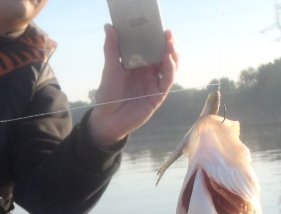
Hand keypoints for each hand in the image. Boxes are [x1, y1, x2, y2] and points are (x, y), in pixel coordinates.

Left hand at [87, 27, 178, 148]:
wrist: (108, 119)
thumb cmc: (108, 95)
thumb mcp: (110, 69)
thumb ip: (111, 49)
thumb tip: (109, 26)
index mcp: (138, 64)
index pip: (151, 47)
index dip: (157, 37)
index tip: (159, 27)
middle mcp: (149, 72)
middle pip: (164, 54)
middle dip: (168, 43)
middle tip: (168, 33)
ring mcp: (155, 83)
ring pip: (170, 65)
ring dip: (172, 54)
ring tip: (170, 44)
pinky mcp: (158, 95)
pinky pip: (168, 80)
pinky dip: (170, 69)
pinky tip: (167, 59)